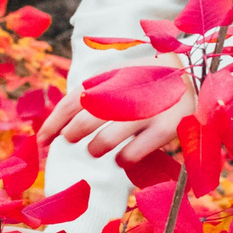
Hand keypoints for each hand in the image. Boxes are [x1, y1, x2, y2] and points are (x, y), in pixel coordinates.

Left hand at [38, 79, 193, 167]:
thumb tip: (61, 125)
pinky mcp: (164, 129)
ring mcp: (146, 112)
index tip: (41, 141)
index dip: (53, 123)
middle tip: (73, 138)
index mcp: (111, 78)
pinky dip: (122, 159)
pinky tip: (122, 157)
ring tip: (96, 149)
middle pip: (85, 120)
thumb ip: (93, 96)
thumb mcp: (118, 79)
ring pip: (105, 139)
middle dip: (73, 133)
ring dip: (95, 148)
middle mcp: (126, 93)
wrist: (191, 73)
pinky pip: (132, 153)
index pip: (72, 102)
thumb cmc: (146, 81)